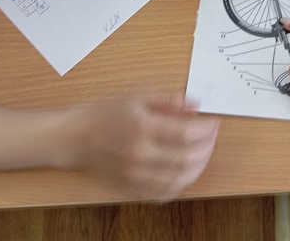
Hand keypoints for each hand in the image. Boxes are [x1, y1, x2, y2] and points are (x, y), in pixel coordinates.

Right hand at [69, 93, 217, 200]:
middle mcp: (139, 155)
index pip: (185, 133)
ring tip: (204, 152)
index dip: (206, 129)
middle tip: (212, 136)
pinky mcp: (131, 188)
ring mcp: (135, 175)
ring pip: (178, 180)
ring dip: (198, 167)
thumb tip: (197, 104)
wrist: (75, 137)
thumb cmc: (105, 113)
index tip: (214, 121)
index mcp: (141, 128)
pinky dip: (180, 184)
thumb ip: (169, 100)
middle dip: (207, 147)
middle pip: (185, 158)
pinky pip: (163, 194)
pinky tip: (186, 172)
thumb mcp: (137, 96)